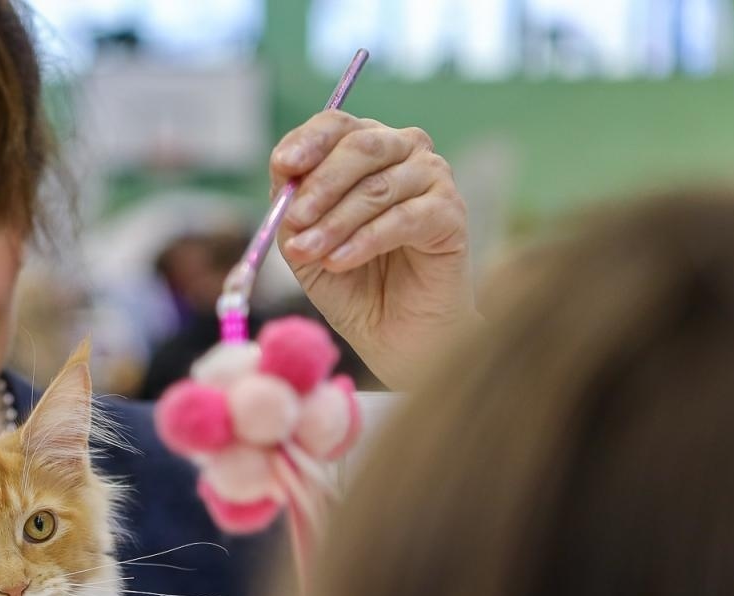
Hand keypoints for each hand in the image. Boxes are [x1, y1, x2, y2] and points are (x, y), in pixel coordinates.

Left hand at [269, 113, 475, 387]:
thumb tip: (284, 176)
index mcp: (365, 148)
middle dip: (320, 184)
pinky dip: (366, 240)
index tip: (283, 166)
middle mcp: (403, 151)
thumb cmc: (350, 282)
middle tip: (295, 221)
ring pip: (378, 186)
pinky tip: (340, 261)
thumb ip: (291, 209)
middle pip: (361, 145)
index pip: (337, 125)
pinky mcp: (451, 212)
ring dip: (336, 221)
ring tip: (310, 252)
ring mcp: (432, 178)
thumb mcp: (305, 243)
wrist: (393, 332)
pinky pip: (405, 217)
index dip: (308, 141)